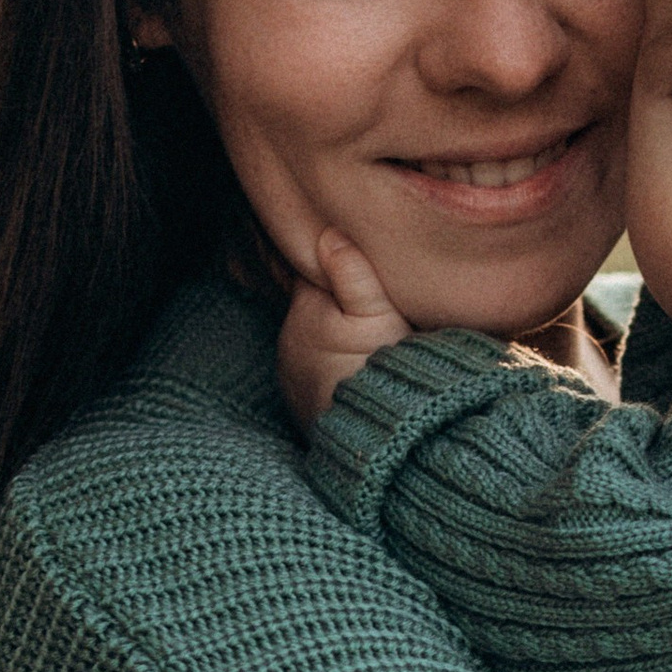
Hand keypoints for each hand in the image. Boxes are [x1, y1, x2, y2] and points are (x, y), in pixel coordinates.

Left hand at [277, 232, 411, 431]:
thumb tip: (329, 234)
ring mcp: (289, 367)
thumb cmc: (381, 370)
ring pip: (311, 335)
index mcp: (307, 306)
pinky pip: (311, 366)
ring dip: (330, 334)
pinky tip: (351, 368)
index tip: (348, 253)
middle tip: (364, 305)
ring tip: (361, 342)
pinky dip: (327, 363)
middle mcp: (289, 334)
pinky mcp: (297, 395)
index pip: (313, 266)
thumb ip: (354, 273)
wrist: (372, 436)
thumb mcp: (379, 315)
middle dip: (332, 300)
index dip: (332, 257)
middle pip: (312, 303)